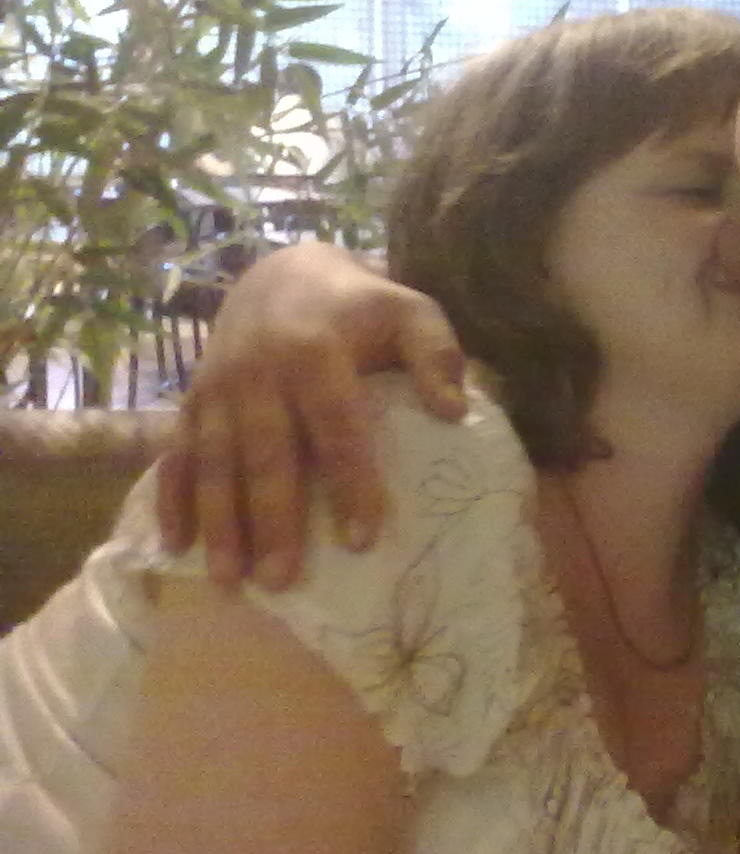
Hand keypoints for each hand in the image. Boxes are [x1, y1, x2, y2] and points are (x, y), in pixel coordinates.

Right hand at [156, 241, 467, 588]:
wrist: (283, 273)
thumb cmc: (360, 306)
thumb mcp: (410, 312)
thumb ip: (436, 355)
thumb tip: (454, 413)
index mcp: (314, 350)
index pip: (336, 426)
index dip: (349, 482)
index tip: (361, 540)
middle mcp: (257, 371)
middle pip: (266, 454)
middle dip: (272, 520)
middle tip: (282, 579)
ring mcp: (217, 387)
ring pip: (215, 462)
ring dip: (220, 522)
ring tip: (231, 579)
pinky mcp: (192, 399)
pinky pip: (177, 453)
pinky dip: (171, 499)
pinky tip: (175, 546)